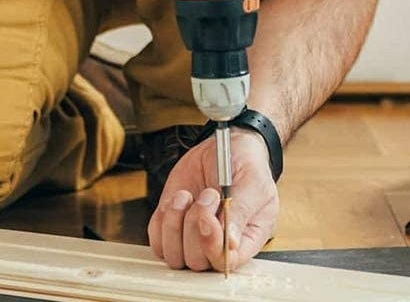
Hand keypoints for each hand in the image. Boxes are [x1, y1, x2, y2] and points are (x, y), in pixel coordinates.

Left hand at [148, 129, 278, 271]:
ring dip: (175, 223)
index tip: (207, 218)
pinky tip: (179, 197)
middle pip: (197, 261)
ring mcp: (192, 236)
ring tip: (188, 196)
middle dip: (195, 226)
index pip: (225, 263)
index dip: (212, 246)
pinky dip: (163, 218)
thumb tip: (230, 244)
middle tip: (208, 194)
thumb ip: (241, 212)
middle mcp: (217, 244)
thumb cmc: (246, 166)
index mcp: (245, 240)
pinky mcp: (173, 224)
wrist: (227, 146)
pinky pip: (157, 238)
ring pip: (174, 255)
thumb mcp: (252, 183)